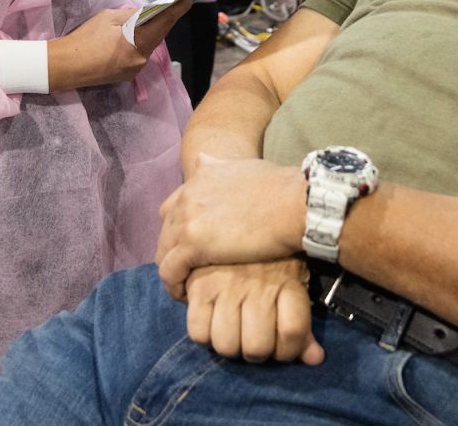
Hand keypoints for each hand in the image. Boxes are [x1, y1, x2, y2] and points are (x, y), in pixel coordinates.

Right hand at [45, 0, 191, 89]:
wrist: (66, 67)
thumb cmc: (85, 39)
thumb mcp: (108, 18)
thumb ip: (131, 16)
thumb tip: (146, 13)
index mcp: (136, 43)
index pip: (163, 23)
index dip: (177, 10)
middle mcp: (140, 59)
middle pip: (158, 36)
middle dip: (165, 21)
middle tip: (174, 5)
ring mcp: (135, 70)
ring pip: (149, 46)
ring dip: (152, 33)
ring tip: (154, 18)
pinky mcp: (127, 76)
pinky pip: (140, 56)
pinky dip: (141, 44)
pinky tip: (136, 36)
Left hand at [156, 154, 306, 298]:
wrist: (294, 203)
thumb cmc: (283, 189)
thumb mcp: (245, 168)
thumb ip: (222, 168)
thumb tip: (207, 161)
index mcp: (201, 176)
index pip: (173, 206)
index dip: (179, 228)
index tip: (191, 246)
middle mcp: (188, 195)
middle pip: (166, 230)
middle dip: (173, 250)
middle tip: (187, 270)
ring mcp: (187, 219)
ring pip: (163, 252)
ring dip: (172, 270)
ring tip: (185, 287)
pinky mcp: (191, 244)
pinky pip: (169, 271)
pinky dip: (173, 285)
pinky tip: (185, 296)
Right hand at [184, 260, 324, 364]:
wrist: (244, 215)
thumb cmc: (272, 256)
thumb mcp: (294, 281)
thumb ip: (303, 325)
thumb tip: (315, 359)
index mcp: (287, 283)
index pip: (293, 333)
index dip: (289, 351)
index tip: (283, 348)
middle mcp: (258, 286)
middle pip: (257, 347)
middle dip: (257, 353)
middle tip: (254, 341)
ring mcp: (227, 286)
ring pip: (226, 344)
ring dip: (230, 347)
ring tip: (232, 334)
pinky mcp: (199, 286)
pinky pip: (198, 332)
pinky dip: (204, 335)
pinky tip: (211, 323)